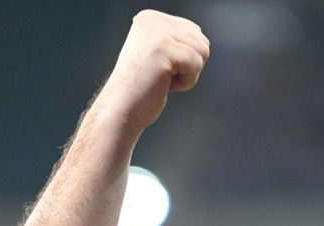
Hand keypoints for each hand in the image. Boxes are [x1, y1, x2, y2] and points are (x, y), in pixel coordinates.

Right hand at [93, 10, 209, 132]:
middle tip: (161, 76)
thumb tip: (202, 40)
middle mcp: (153, 20)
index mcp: (151, 18)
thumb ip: (177, 41)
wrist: (121, 109)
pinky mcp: (162, 49)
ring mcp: (157, 33)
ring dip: (188, 74)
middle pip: (202, 41)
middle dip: (188, 66)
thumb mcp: (159, 55)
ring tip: (162, 79)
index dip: (185, 58)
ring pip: (202, 51)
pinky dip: (185, 82)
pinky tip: (163, 85)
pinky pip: (195, 64)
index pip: (195, 32)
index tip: (160, 68)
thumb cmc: (141, 88)